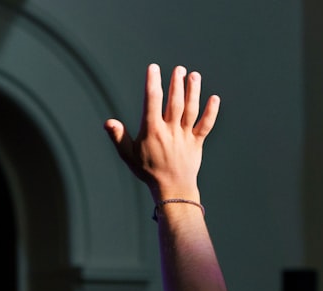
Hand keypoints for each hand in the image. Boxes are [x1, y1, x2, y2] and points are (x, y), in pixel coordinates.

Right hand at [105, 64, 219, 201]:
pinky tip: (214, 98)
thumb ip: (119, 137)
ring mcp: (185, 136)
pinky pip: (206, 125)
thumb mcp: (128, 155)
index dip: (152, 83)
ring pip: (190, 110)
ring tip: (194, 76)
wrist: (171, 190)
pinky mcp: (197, 142)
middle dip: (176, 84)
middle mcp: (170, 131)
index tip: (153, 68)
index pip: (152, 102)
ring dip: (193, 92)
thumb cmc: (147, 171)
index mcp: (152, 131)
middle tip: (178, 69)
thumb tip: (108, 122)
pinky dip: (211, 112)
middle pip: (174, 103)